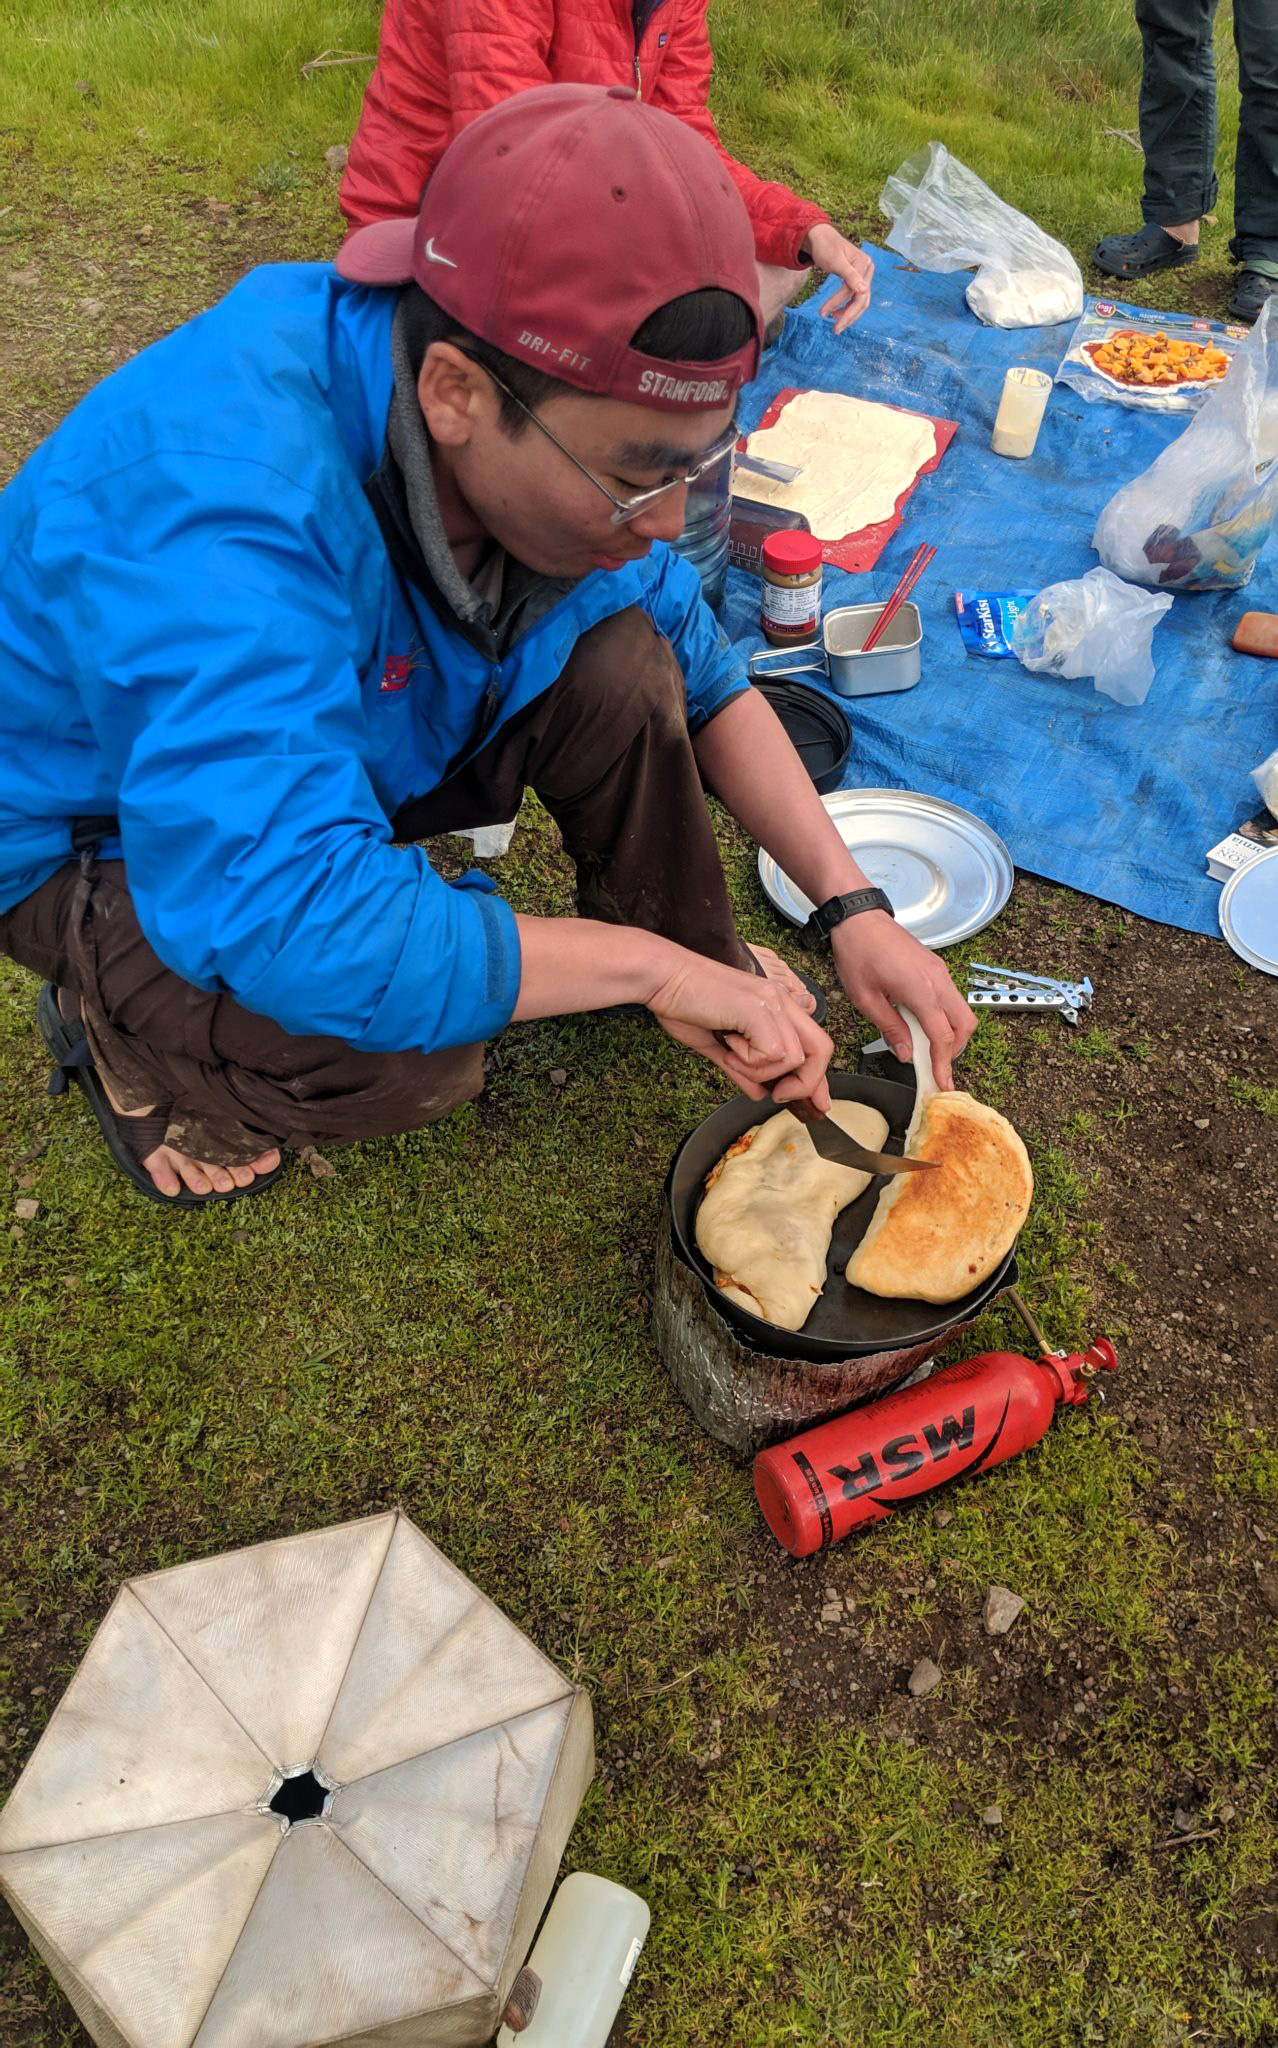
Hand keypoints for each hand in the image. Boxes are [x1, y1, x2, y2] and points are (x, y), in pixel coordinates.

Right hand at [644, 953, 832, 1110]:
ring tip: (731, 1053)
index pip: (814, 1045)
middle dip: (805, 1083)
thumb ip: (743, 1070)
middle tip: (778, 1095)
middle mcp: (781, 1001)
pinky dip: (749, 1062)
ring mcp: (773, 1002)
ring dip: (760, 1070)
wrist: (661, 978)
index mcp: (775, 1005)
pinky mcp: (759, 1009)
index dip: (818, 1079)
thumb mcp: (718, 1046)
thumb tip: (759, 1093)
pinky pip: (772, 1055)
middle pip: (821, 1050)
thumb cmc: (683, 1004)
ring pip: (792, 1059)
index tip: (816, 1105)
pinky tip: (728, 1045)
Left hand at [804, 223, 872, 332]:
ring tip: (833, 322)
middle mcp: (867, 270)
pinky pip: (854, 296)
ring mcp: (863, 274)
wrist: (819, 237)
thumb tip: (864, 291)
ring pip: (859, 300)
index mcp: (864, 264)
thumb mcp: (835, 261)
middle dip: (848, 316)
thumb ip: (850, 276)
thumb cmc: (825, 247)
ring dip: (848, 313)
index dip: (841, 305)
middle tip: (835, 330)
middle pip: (862, 299)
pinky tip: (836, 313)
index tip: (823, 314)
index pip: (857, 292)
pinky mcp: (856, 278)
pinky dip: (846, 306)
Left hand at [830, 912, 974, 1087]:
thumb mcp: (865, 999)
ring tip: (925, 1045)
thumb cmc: (858, 952)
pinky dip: (944, 1016)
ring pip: (961, 1010)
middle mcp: (938, 980)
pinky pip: (950, 997)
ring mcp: (940, 972)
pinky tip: (921, 1022)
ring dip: (950, 1032)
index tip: (942, 1082)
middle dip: (954, 1049)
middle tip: (934, 1064)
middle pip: (965, 1025)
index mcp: (921, 990)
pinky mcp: (936, 967)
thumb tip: (906, 1052)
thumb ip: (890, 1028)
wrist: (859, 918)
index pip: (943, 1036)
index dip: (943, 1063)